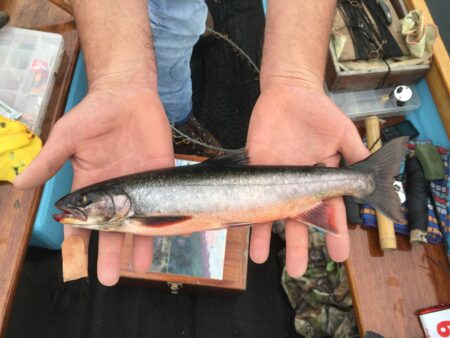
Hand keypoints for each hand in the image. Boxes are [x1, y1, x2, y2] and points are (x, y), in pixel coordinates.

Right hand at [14, 87, 173, 285]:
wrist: (128, 94)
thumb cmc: (94, 114)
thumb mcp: (67, 137)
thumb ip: (49, 161)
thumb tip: (20, 184)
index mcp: (91, 186)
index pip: (83, 220)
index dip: (79, 240)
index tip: (77, 263)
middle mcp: (116, 192)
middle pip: (112, 229)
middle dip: (109, 253)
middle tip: (108, 278)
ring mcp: (140, 186)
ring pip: (140, 221)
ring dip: (140, 244)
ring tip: (140, 267)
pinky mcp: (160, 176)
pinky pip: (165, 201)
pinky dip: (169, 217)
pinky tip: (173, 235)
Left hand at [246, 84, 368, 276]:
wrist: (288, 91)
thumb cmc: (318, 111)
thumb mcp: (342, 133)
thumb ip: (356, 156)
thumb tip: (372, 181)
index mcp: (321, 178)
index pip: (329, 211)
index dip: (334, 233)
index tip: (337, 255)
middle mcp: (298, 185)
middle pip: (297, 219)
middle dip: (298, 245)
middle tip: (297, 270)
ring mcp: (275, 180)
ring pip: (271, 214)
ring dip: (267, 238)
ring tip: (263, 261)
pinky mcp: (255, 171)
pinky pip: (249, 196)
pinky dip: (246, 214)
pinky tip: (242, 231)